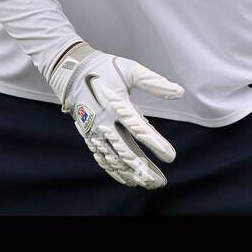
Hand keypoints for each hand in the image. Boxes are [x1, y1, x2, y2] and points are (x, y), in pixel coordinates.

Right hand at [47, 41, 184, 188]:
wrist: (72, 71)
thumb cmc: (106, 68)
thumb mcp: (131, 70)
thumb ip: (154, 83)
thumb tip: (180, 92)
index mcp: (117, 105)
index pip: (140, 129)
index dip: (156, 144)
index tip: (171, 157)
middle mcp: (105, 122)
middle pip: (126, 152)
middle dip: (145, 169)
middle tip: (161, 182)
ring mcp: (95, 132)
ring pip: (114, 159)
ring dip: (132, 174)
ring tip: (149, 183)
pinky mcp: (89, 136)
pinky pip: (102, 158)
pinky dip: (115, 171)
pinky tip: (128, 179)